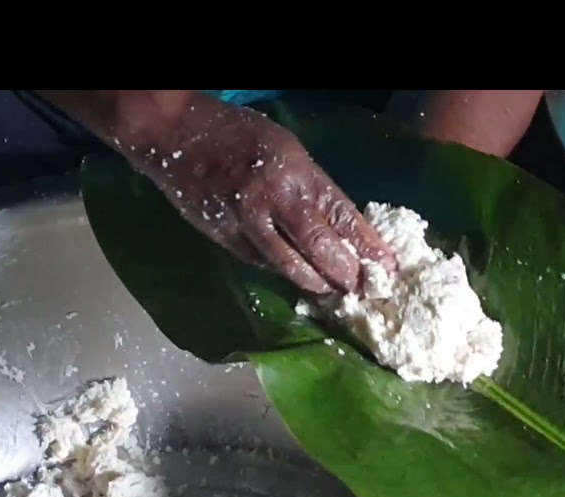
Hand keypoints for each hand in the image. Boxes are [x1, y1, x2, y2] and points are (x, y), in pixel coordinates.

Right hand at [132, 101, 396, 294]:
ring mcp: (245, 222)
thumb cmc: (238, 135)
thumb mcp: (288, 150)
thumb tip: (341, 227)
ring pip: (288, 266)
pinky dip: (282, 273)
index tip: (388, 266)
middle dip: (345, 273)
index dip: (367, 245)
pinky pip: (260, 263)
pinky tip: (297, 278)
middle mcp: (273, 199)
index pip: (342, 215)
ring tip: (333, 293)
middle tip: (361, 288)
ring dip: (315, 283)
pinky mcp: (224, 238)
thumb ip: (313, 188)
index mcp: (295, 172)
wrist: (176, 134)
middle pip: (318, 248)